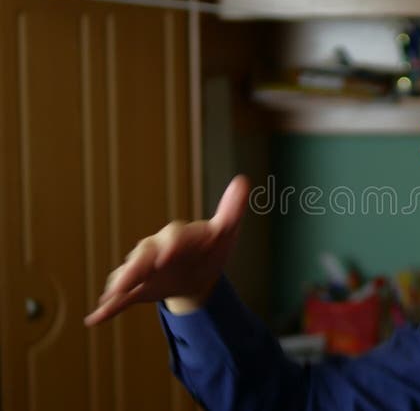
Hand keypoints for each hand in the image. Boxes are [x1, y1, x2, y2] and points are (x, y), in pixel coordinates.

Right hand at [84, 175, 250, 325]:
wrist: (200, 272)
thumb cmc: (211, 248)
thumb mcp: (225, 232)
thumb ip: (232, 210)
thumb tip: (243, 180)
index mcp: (178, 236)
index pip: (174, 236)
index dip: (172, 243)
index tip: (171, 253)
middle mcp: (156, 249)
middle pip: (144, 254)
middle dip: (139, 264)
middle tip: (132, 276)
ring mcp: (145, 269)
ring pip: (129, 274)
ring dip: (120, 283)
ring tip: (112, 295)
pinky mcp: (138, 288)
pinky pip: (121, 298)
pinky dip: (109, 308)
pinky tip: (96, 318)